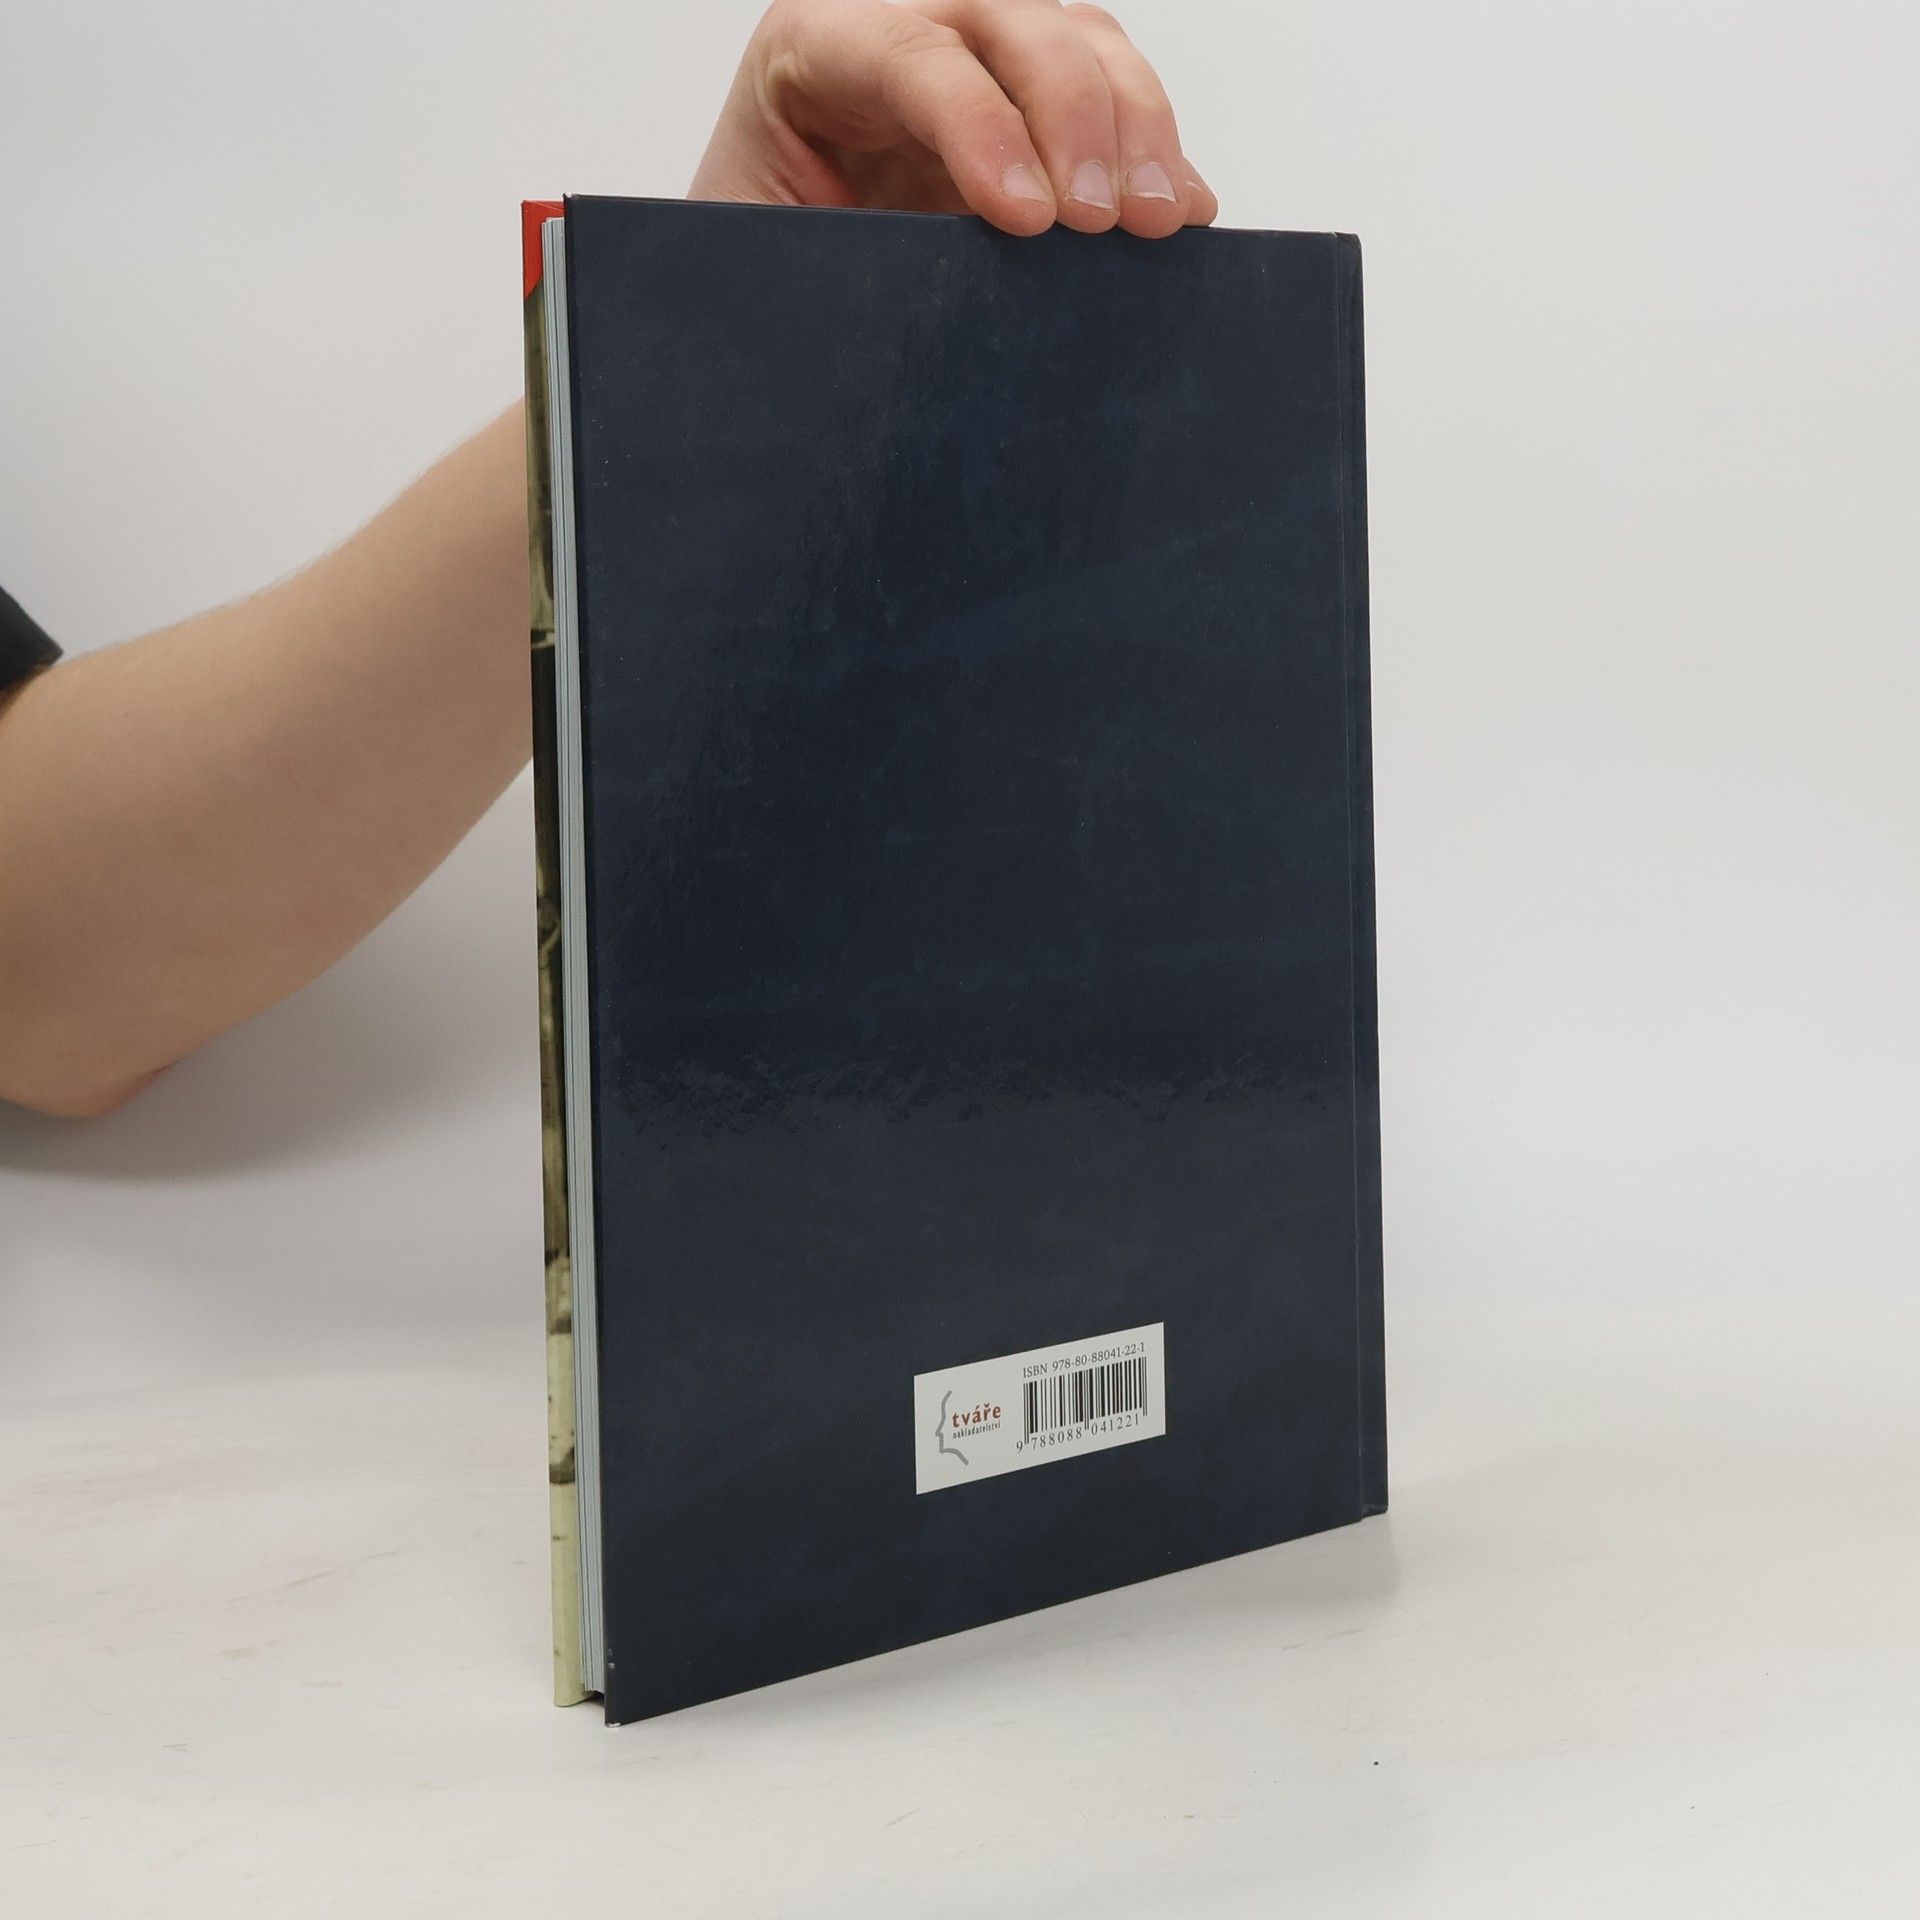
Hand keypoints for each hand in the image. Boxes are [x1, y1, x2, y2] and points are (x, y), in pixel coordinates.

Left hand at [691, 0, 1218, 238]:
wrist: (764, 282)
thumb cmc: (754, 266)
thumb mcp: (763, 261)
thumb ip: (827, 262)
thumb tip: (923, 303)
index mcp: (814, 47)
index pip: (911, 54)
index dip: (980, 128)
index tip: (1026, 220)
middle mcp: (901, 20)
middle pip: (1017, 22)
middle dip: (1077, 118)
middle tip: (1108, 222)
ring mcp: (977, 55)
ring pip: (1081, 42)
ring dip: (1135, 129)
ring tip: (1158, 221)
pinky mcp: (1030, 105)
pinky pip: (1112, 96)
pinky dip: (1156, 153)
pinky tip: (1181, 211)